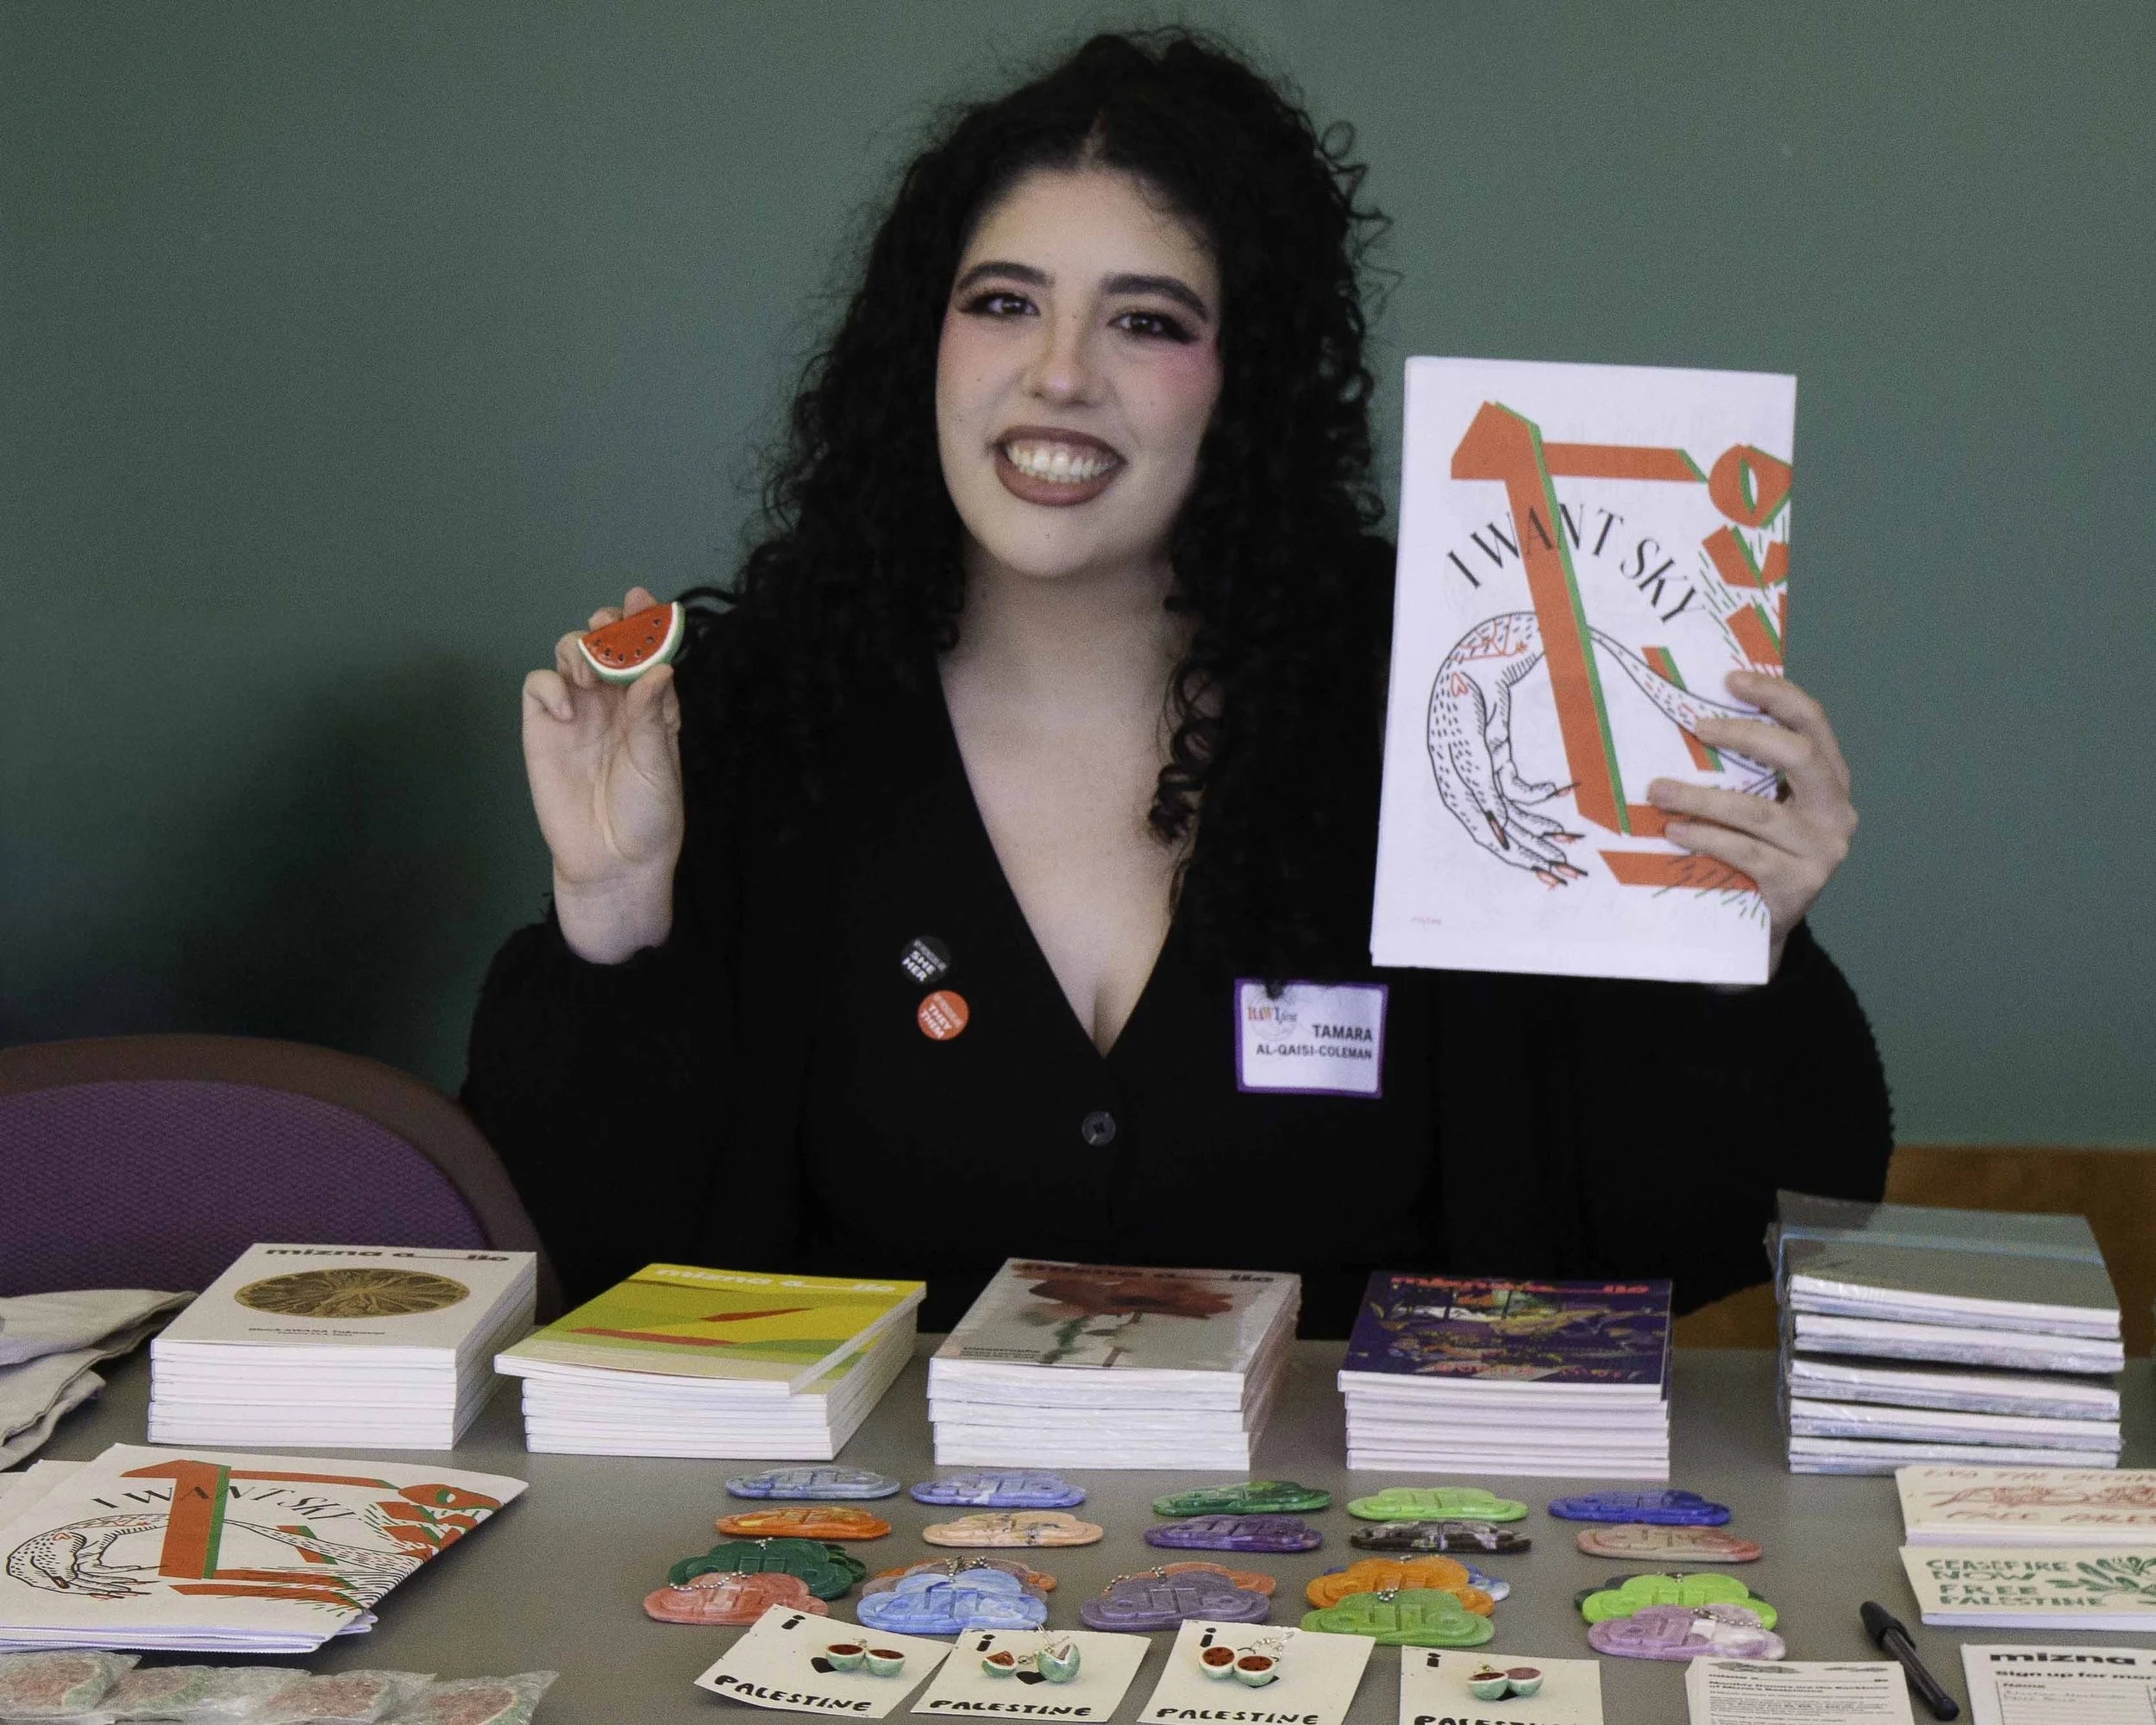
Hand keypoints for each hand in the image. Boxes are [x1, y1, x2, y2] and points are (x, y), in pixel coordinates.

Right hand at [521, 586, 684, 961]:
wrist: (612, 863)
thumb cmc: (648, 818)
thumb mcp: (659, 765)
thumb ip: (652, 716)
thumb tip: (659, 667)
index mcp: (649, 705)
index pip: (645, 652)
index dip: (643, 621)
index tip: (642, 599)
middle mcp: (613, 702)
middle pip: (604, 643)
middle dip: (607, 626)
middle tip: (610, 629)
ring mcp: (576, 712)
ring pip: (569, 654)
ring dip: (579, 649)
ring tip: (591, 676)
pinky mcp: (543, 729)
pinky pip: (538, 686)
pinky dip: (549, 683)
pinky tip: (568, 708)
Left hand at [1647, 670, 1856, 977]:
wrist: (1762, 925)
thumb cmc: (1754, 851)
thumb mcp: (1760, 803)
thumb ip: (1747, 769)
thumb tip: (1690, 716)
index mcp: (1831, 779)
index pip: (1813, 722)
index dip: (1775, 695)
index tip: (1729, 679)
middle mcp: (1837, 811)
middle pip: (1799, 756)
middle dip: (1744, 735)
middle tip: (1695, 726)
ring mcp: (1823, 850)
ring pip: (1758, 811)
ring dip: (1701, 796)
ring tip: (1658, 790)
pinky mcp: (1800, 885)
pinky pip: (1745, 852)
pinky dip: (1705, 838)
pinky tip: (1674, 832)